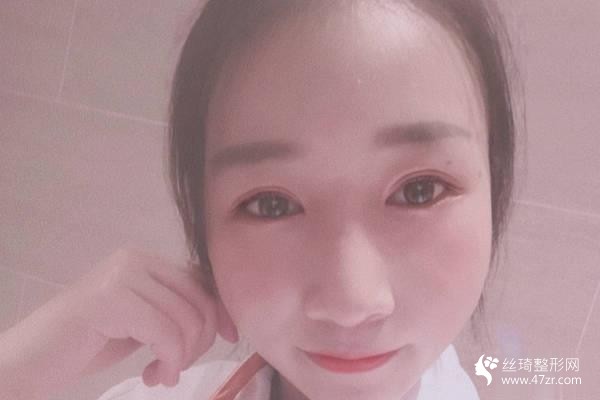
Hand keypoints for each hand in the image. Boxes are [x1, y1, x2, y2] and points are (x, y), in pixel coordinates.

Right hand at [0, 249, 236, 398]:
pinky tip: (153, 375)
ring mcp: (121, 276)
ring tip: (161, 374)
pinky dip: (169, 361)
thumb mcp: (141, 319)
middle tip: (176, 367)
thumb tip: (221, 317)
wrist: (35, 358)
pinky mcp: (111, 299)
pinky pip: (165, 333)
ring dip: (181, 357)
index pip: (200, 280)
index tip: (230, 338)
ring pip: (185, 319)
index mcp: (144, 260)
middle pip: (198, 299)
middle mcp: (135, 260)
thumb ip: (172, 308)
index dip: (221, 310)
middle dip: (200, 341)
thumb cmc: (88, 341)